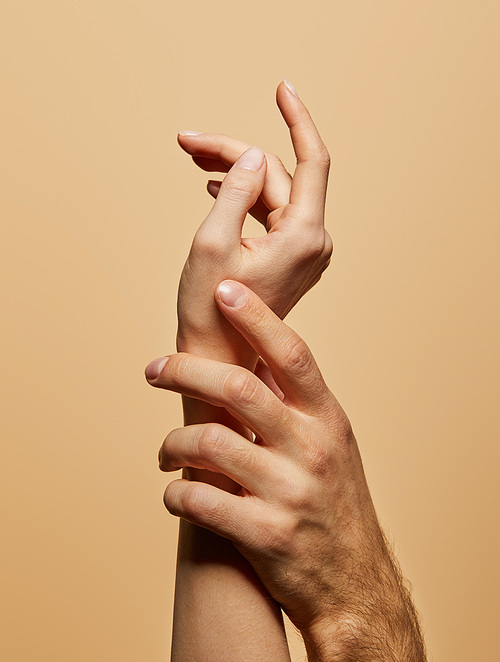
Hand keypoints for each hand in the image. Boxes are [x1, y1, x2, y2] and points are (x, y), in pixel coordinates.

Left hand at [146, 282, 425, 661]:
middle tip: (153, 368)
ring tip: (164, 453)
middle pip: (237, 388)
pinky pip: (200, 501)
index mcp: (327, 419)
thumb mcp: (330, 444)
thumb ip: (294, 401)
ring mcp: (289, 492)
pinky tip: (177, 495)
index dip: (257, 317)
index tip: (223, 290)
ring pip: (208, 443)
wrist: (354, 582)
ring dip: (172, 444)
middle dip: (184, 370)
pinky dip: (177, 495)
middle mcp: (311, 448)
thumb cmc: (333, 502)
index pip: (292, 354)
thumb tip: (254, 351)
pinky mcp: (265, 534)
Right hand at [176, 81, 331, 366]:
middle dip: (231, 153)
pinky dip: (242, 196)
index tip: (282, 87)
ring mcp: (303, 250)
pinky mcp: (289, 256)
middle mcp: (312, 241)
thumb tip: (253, 157)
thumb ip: (235, 191)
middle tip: (186, 141)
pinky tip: (214, 187)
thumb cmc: (210, 308)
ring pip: (269, 192)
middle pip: (275, 176)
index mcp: (303, 236)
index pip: (312, 161)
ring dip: (232, 172)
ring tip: (192, 158)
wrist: (219, 357)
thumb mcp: (213, 241)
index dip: (297, 119)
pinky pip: (268, 212)